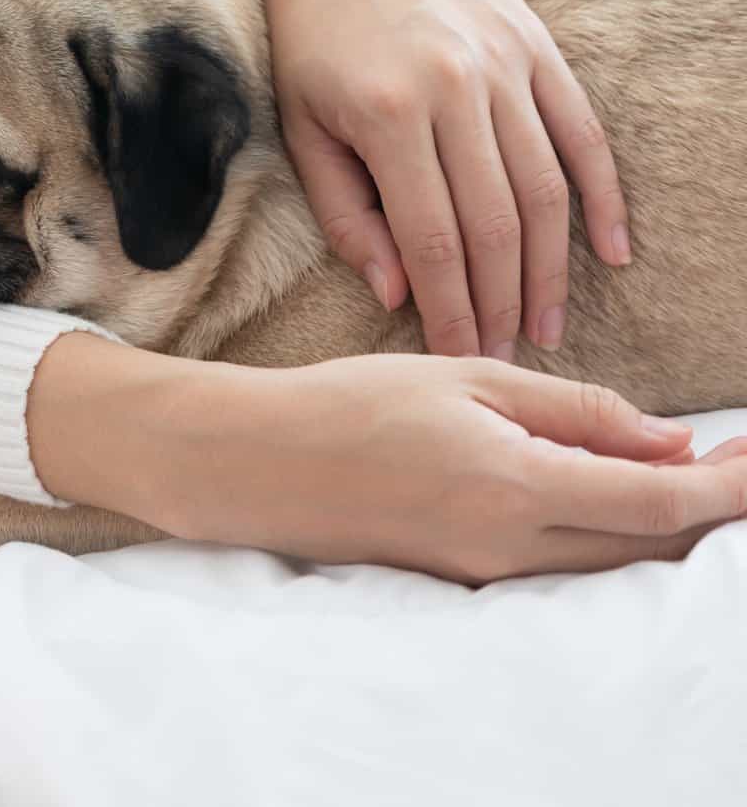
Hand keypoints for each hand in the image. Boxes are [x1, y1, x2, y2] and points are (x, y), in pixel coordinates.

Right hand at [30, 335, 746, 583]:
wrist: (255, 463)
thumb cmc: (348, 404)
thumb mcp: (464, 378)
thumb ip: (572, 410)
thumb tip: (665, 441)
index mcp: (514, 485)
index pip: (660, 504)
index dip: (728, 489)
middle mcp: (509, 547)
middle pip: (646, 546)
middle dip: (704, 507)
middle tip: (733, 455)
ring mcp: (484, 571)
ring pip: (607, 559)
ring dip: (657, 520)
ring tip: (681, 466)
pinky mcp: (462, 576)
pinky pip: (559, 562)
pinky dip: (601, 530)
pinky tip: (602, 485)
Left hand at [189, 0, 631, 360]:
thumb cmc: (306, 36)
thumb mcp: (301, 127)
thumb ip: (347, 213)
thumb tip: (396, 291)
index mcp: (388, 115)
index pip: (433, 240)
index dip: (451, 309)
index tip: (460, 359)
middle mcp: (457, 90)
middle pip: (497, 224)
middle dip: (503, 303)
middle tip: (508, 360)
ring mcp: (505, 64)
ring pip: (544, 188)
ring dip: (551, 267)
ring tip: (548, 325)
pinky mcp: (535, 44)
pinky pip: (582, 132)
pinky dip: (601, 195)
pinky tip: (609, 251)